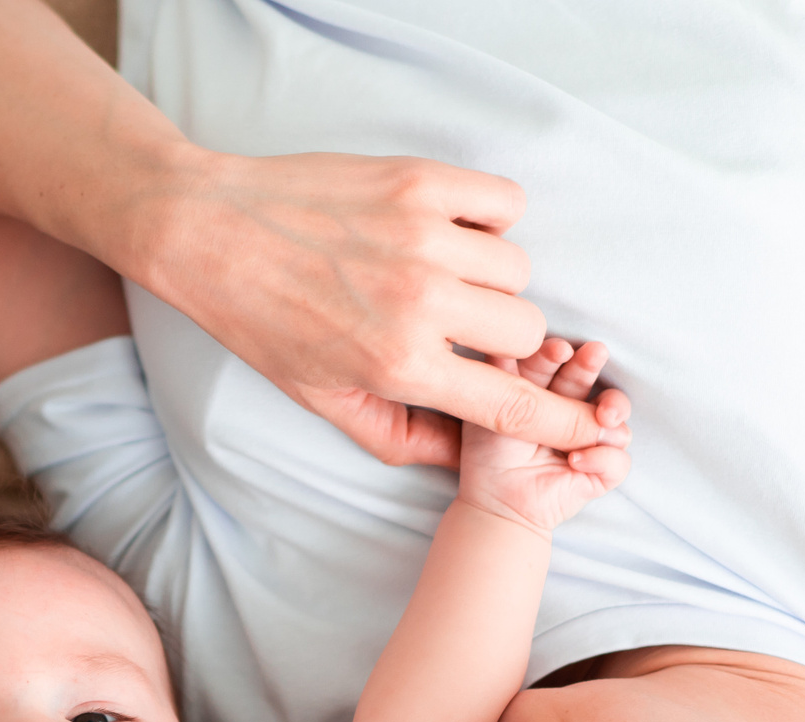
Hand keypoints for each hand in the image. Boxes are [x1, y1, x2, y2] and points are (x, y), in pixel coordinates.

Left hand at [144, 152, 624, 466]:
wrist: (211, 231)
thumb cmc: (263, 322)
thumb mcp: (323, 398)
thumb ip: (400, 435)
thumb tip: (463, 457)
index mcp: (398, 366)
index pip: (511, 404)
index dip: (562, 421)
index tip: (592, 426)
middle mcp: (419, 304)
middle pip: (526, 331)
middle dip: (500, 338)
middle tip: (455, 327)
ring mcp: (423, 238)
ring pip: (519, 269)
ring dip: (491, 278)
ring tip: (438, 275)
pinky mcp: (421, 182)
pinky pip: (505, 203)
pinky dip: (489, 219)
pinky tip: (446, 230)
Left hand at [452, 337, 628, 534]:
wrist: (494, 504)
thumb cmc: (488, 453)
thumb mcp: (486, 409)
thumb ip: (498, 375)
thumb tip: (503, 339)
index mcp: (546, 387)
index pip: (557, 360)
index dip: (558, 354)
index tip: (558, 351)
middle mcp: (573, 406)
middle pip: (589, 378)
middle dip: (591, 365)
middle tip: (594, 354)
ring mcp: (592, 436)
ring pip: (617, 415)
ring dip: (613, 408)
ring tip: (603, 415)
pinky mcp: (602, 470)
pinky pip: (617, 461)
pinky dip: (602, 458)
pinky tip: (577, 461)